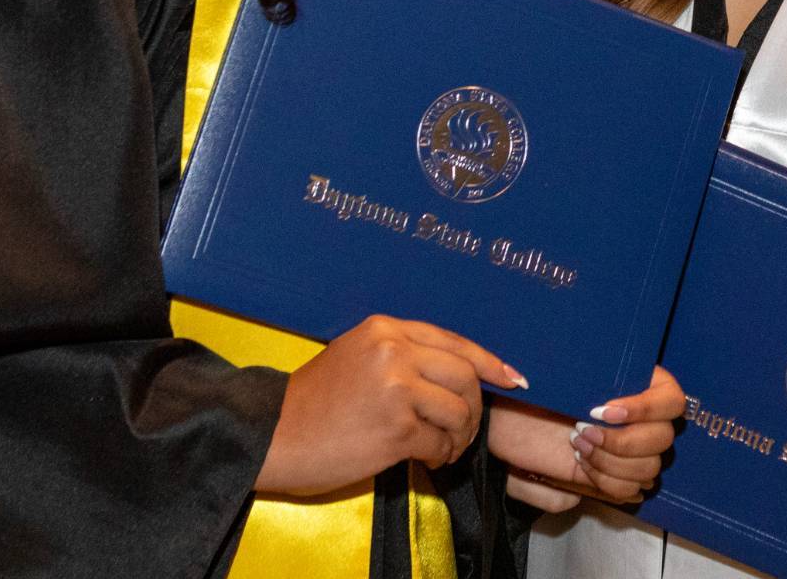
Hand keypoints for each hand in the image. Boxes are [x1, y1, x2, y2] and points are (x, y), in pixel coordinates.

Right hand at [255, 315, 523, 496]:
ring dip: (460, 435)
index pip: (455, 341)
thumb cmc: (314, 404)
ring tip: (444, 447)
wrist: (273, 436)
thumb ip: (401, 355)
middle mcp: (393, 351)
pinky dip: (442, 455)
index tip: (513, 377)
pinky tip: (429, 459)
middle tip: (466, 428)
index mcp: (385, 328)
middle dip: (476, 406)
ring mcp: (396, 387)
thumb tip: (457, 372)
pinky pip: (440, 441)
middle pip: (466, 374)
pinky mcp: (395, 427)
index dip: (490, 361)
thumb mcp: (355, 357)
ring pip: (460, 409)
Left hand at [490, 367, 686, 509]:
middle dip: (621, 441)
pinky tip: (580, 463)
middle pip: (664, 438)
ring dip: (611, 462)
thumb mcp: (563, 370)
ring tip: (577, 446)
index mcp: (641, 384)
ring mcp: (631, 449)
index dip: (644, 409)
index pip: (672, 400)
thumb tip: (613, 380)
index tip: (600, 410)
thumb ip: (591, 367)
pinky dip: (606, 480)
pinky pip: (631, 489)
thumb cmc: (535, 389)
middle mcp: (643, 418)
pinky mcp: (615, 474)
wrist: (509, 419)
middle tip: (580, 431)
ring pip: (649, 467)